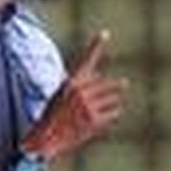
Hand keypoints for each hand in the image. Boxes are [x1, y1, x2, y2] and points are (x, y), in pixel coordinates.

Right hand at [22, 30, 126, 159]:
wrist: (46, 138)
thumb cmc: (54, 115)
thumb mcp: (63, 95)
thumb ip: (82, 84)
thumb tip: (100, 76)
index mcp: (71, 82)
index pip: (86, 60)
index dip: (96, 46)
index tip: (104, 32)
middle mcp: (80, 91)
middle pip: (109, 84)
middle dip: (117, 86)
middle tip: (124, 83)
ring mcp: (88, 106)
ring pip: (115, 99)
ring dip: (113, 102)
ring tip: (103, 108)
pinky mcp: (94, 120)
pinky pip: (114, 113)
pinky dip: (112, 115)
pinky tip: (101, 120)